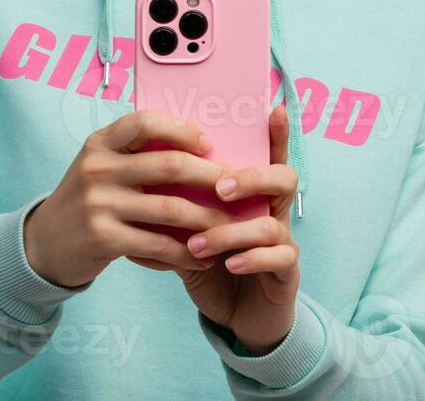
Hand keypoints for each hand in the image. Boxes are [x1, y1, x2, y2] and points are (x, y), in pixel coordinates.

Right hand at [23, 108, 242, 287]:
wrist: (45, 244)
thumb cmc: (89, 201)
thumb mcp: (102, 167)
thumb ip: (136, 155)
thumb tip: (201, 148)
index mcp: (101, 143)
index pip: (145, 121)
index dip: (182, 129)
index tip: (208, 142)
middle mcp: (98, 168)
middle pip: (168, 165)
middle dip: (211, 176)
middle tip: (238, 187)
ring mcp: (98, 204)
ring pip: (170, 208)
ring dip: (208, 219)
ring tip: (232, 227)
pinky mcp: (103, 238)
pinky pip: (157, 244)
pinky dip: (186, 253)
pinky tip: (204, 259)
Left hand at [135, 105, 301, 354]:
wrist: (234, 316)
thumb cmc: (212, 263)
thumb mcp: (189, 229)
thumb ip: (176, 202)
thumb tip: (139, 172)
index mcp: (252, 194)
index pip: (267, 155)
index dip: (275, 132)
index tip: (271, 108)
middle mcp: (273, 212)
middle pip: (284, 178)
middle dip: (253, 178)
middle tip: (220, 188)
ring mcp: (284, 241)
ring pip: (273, 224)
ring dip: (232, 231)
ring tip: (200, 244)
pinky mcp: (285, 274)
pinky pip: (279, 258)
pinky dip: (251, 258)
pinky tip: (228, 264)